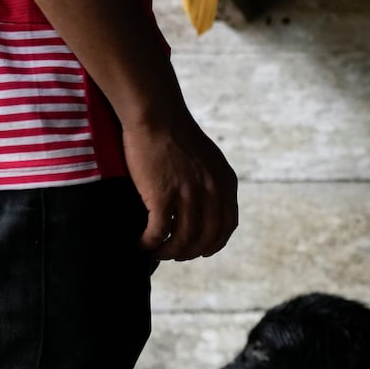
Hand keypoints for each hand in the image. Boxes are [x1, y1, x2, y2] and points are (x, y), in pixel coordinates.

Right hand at [122, 108, 238, 260]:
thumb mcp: (208, 158)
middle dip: (190, 252)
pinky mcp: (163, 196)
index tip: (200, 250)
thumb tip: (205, 204)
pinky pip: (159, 233)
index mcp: (226, 182)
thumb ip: (211, 181)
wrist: (156, 114)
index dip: (214, 243)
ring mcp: (189, 195)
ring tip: (155, 251)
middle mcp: (212, 192)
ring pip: (183, 240)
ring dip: (168, 252)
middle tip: (173, 254)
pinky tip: (141, 243)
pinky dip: (150, 243)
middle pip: (206, 239)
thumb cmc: (175, 132)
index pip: (227, 226)